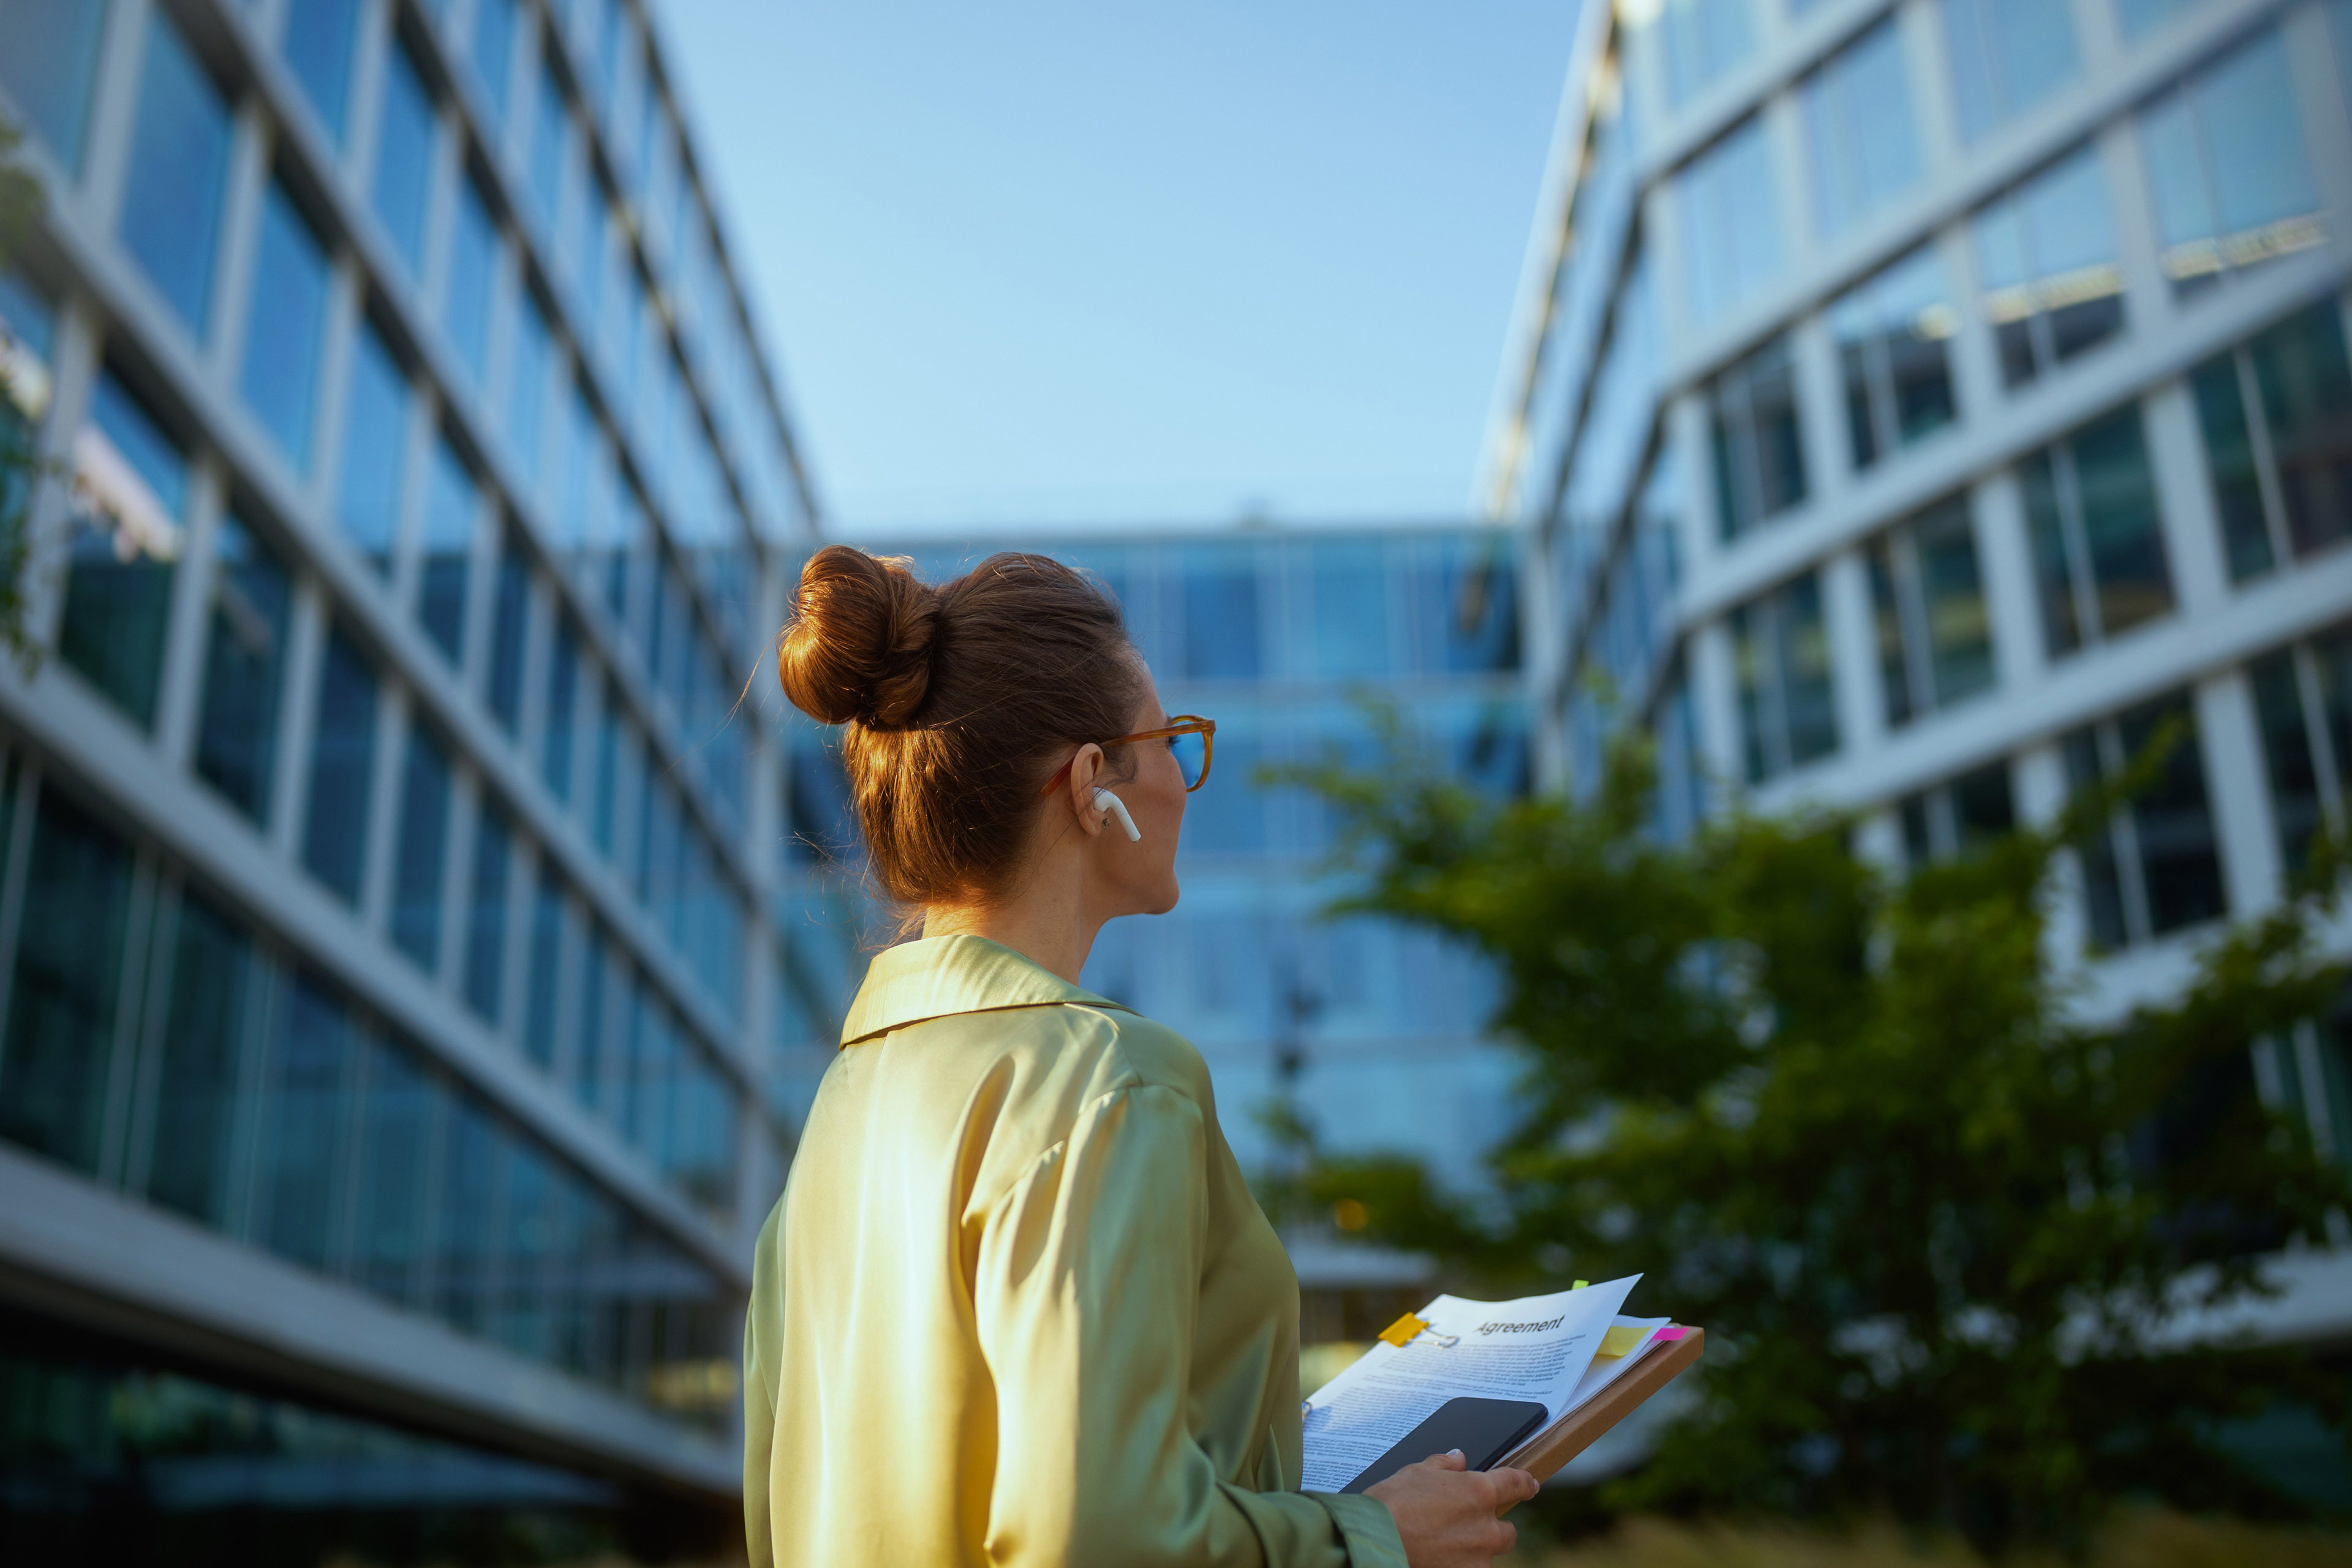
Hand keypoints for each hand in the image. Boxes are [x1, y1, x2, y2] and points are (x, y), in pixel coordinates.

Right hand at [1363, 1449, 1539, 1567]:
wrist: (1374, 1543)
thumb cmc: (1391, 1504)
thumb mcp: (1416, 1472)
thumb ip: (1444, 1464)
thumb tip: (1458, 1459)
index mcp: (1480, 1491)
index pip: (1515, 1483)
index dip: (1525, 1484)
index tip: (1531, 1486)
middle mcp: (1486, 1527)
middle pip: (1507, 1532)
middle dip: (1492, 1529)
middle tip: (1466, 1527)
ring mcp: (1478, 1558)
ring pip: (1489, 1557)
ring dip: (1475, 1552)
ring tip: (1444, 1547)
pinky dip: (1460, 1565)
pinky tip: (1438, 1559)